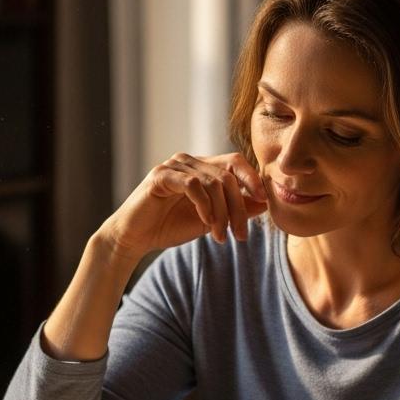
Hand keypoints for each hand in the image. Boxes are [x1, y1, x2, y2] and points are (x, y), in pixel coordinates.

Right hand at [99, 152, 267, 259]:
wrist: (136, 238)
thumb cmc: (170, 227)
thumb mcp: (210, 220)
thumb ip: (234, 209)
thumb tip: (264, 203)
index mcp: (202, 167)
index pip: (235, 163)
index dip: (252, 179)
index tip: (264, 202)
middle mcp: (189, 161)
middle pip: (228, 175)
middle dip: (238, 207)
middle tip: (241, 235)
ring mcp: (174, 165)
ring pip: (213, 182)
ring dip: (221, 213)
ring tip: (220, 236)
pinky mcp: (161, 175)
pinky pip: (192, 184)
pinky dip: (204, 205)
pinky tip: (206, 223)